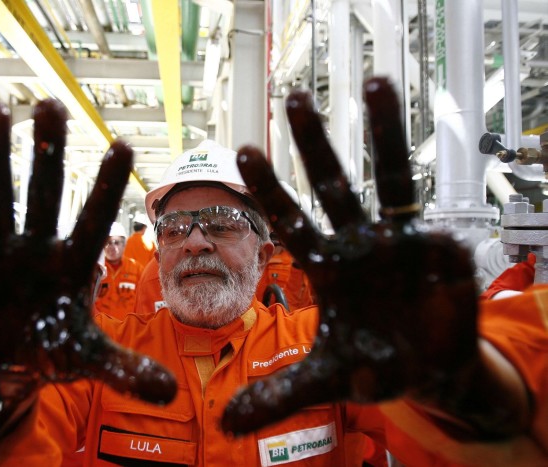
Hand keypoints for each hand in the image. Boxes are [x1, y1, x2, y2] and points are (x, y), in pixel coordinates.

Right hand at [0, 99, 175, 403]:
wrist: (12, 361)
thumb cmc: (56, 349)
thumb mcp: (90, 359)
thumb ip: (126, 370)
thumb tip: (169, 392)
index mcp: (76, 265)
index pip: (95, 220)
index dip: (107, 186)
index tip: (124, 144)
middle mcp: (40, 248)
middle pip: (47, 192)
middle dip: (48, 151)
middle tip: (52, 103)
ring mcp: (2, 251)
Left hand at [222, 78, 480, 433]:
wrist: (426, 372)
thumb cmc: (373, 364)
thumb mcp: (322, 381)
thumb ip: (277, 395)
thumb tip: (223, 425)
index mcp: (327, 265)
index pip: (291, 219)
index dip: (269, 189)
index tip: (243, 152)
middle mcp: (360, 243)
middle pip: (334, 183)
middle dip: (316, 142)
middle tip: (294, 98)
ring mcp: (401, 242)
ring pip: (389, 179)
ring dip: (383, 132)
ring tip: (378, 81)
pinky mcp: (441, 255)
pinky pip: (439, 240)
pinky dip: (439, 241)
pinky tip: (442, 247)